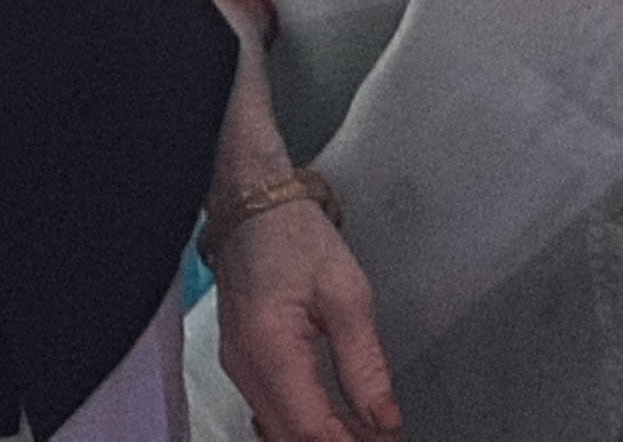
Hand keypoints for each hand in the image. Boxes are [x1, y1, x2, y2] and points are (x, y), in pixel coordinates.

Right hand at [210, 183, 400, 441]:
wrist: (252, 204)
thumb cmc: (294, 235)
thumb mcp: (347, 295)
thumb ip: (366, 365)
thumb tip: (385, 420)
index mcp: (271, 349)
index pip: (312, 429)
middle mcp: (245, 367)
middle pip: (289, 440)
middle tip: (378, 439)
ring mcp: (237, 367)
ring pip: (276, 432)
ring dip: (317, 438)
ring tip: (363, 432)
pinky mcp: (240, 362)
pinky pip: (268, 411)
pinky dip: (300, 426)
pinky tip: (333, 421)